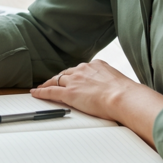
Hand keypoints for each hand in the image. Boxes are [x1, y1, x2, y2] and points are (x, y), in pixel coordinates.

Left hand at [30, 60, 162, 124]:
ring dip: (48, 84)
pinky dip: (42, 92)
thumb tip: (120, 91)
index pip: (80, 69)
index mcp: (96, 65)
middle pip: (66, 73)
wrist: (123, 97)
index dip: (74, 74)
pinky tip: (35, 93)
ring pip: (56, 80)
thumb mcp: (120, 82)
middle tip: (54, 82)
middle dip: (60, 78)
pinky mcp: (69, 93)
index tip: (72, 77)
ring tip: (42, 87)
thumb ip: (113, 83)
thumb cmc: (127, 94)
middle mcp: (83, 70)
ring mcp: (74, 81)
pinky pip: (50, 91)